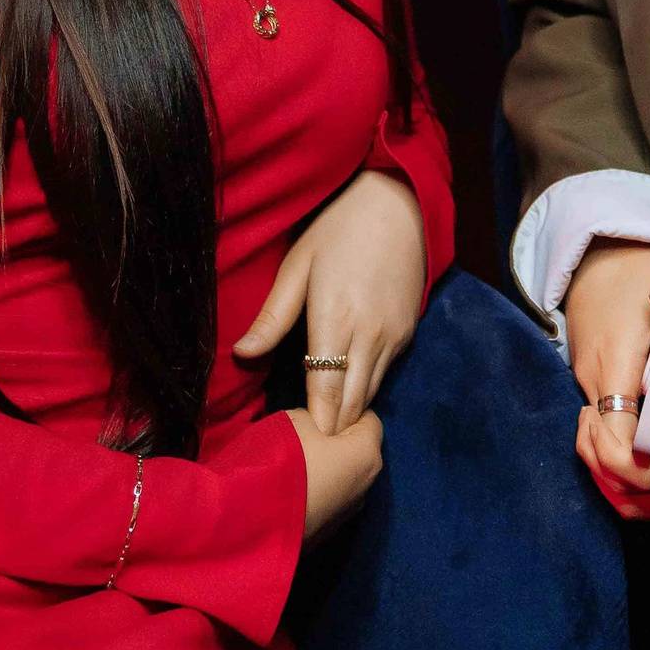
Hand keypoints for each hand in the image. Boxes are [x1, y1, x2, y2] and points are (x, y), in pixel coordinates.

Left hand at [234, 167, 426, 431]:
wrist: (397, 204)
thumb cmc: (337, 229)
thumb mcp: (297, 265)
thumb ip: (273, 316)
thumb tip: (241, 354)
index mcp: (336, 319)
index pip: (327, 389)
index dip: (317, 420)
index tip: (304, 444)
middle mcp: (370, 335)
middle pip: (353, 402)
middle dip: (334, 426)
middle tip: (312, 445)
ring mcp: (394, 336)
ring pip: (372, 392)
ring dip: (351, 410)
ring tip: (326, 428)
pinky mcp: (408, 332)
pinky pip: (385, 372)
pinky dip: (367, 387)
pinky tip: (348, 391)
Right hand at [283, 405, 383, 542]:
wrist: (265, 525)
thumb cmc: (288, 466)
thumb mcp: (295, 422)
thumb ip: (312, 416)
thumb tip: (313, 423)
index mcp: (367, 454)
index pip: (369, 418)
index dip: (347, 409)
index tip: (323, 411)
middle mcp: (368, 483)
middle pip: (359, 449)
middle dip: (338, 439)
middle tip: (307, 435)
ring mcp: (351, 510)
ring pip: (345, 476)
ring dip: (328, 466)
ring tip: (297, 463)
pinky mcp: (333, 528)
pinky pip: (332, 497)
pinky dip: (319, 488)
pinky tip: (295, 487)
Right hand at [563, 239, 649, 492]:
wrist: (596, 254)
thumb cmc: (637, 268)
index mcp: (617, 361)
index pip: (621, 436)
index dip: (645, 464)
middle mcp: (595, 378)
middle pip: (609, 449)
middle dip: (642, 472)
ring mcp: (586, 381)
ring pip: (604, 441)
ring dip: (634, 458)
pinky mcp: (588, 381)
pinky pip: (605, 425)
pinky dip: (625, 442)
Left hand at [601, 280, 649, 522]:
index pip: (639, 471)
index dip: (603, 451)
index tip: (593, 413)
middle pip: (630, 498)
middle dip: (596, 464)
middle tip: (588, 423)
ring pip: (643, 515)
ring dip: (611, 484)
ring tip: (600, 441)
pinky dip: (635, 498)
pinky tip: (627, 464)